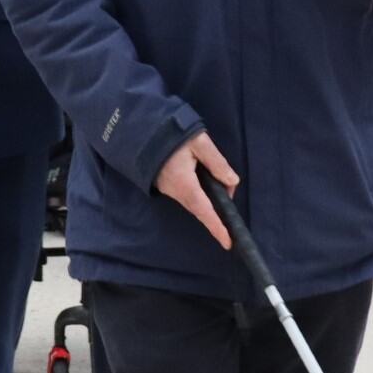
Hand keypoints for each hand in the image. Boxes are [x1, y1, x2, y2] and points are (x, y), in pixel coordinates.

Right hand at [154, 131, 239, 249]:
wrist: (141, 129)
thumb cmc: (171, 134)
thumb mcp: (199, 142)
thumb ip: (217, 162)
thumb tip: (232, 182)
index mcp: (184, 183)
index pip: (204, 211)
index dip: (217, 227)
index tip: (228, 243)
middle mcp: (174, 191)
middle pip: (200, 208)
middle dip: (216, 211)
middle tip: (230, 198)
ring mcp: (167, 190)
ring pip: (193, 202)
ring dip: (208, 199)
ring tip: (221, 185)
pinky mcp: (164, 185)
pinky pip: (186, 195)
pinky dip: (199, 193)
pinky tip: (204, 181)